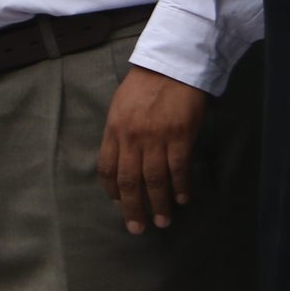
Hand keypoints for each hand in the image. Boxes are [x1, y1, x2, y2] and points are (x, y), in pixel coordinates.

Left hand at [97, 65, 206, 233]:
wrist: (174, 62)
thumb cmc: (148, 82)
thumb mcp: (122, 105)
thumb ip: (121, 131)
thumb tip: (123, 158)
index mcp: (114, 129)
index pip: (107, 168)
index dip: (112, 192)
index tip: (120, 204)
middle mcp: (132, 137)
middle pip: (129, 181)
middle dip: (132, 209)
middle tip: (137, 228)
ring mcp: (156, 137)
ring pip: (154, 180)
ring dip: (158, 204)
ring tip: (163, 221)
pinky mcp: (180, 135)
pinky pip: (178, 168)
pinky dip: (180, 187)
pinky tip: (182, 198)